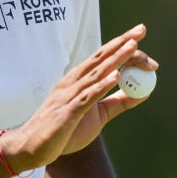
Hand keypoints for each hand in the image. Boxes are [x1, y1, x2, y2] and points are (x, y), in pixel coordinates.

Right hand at [3, 24, 157, 171]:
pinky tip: (115, 77)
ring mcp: (68, 96)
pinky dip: (101, 86)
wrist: (31, 148)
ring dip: (115, 59)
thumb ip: (118, 102)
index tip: (139, 34)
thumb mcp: (97, 114)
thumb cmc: (64, 131)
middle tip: (140, 30)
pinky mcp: (67, 113)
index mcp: (78, 81)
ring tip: (132, 47)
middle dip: (122, 43)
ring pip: (96, 73)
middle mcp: (72, 83)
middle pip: (101, 59)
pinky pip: (87, 97)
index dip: (121, 45)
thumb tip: (144, 92)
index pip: (103, 58)